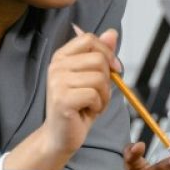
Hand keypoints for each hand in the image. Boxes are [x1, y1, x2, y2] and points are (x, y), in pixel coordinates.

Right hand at [42, 27, 121, 155]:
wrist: (61, 136)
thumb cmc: (78, 107)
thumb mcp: (93, 77)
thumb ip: (101, 54)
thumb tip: (112, 33)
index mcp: (61, 56)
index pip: (89, 39)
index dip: (107, 52)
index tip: (113, 69)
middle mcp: (56, 66)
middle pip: (98, 59)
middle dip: (107, 80)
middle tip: (98, 94)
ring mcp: (57, 82)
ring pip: (99, 78)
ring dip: (103, 95)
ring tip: (92, 104)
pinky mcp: (62, 99)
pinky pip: (94, 95)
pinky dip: (98, 106)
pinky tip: (87, 111)